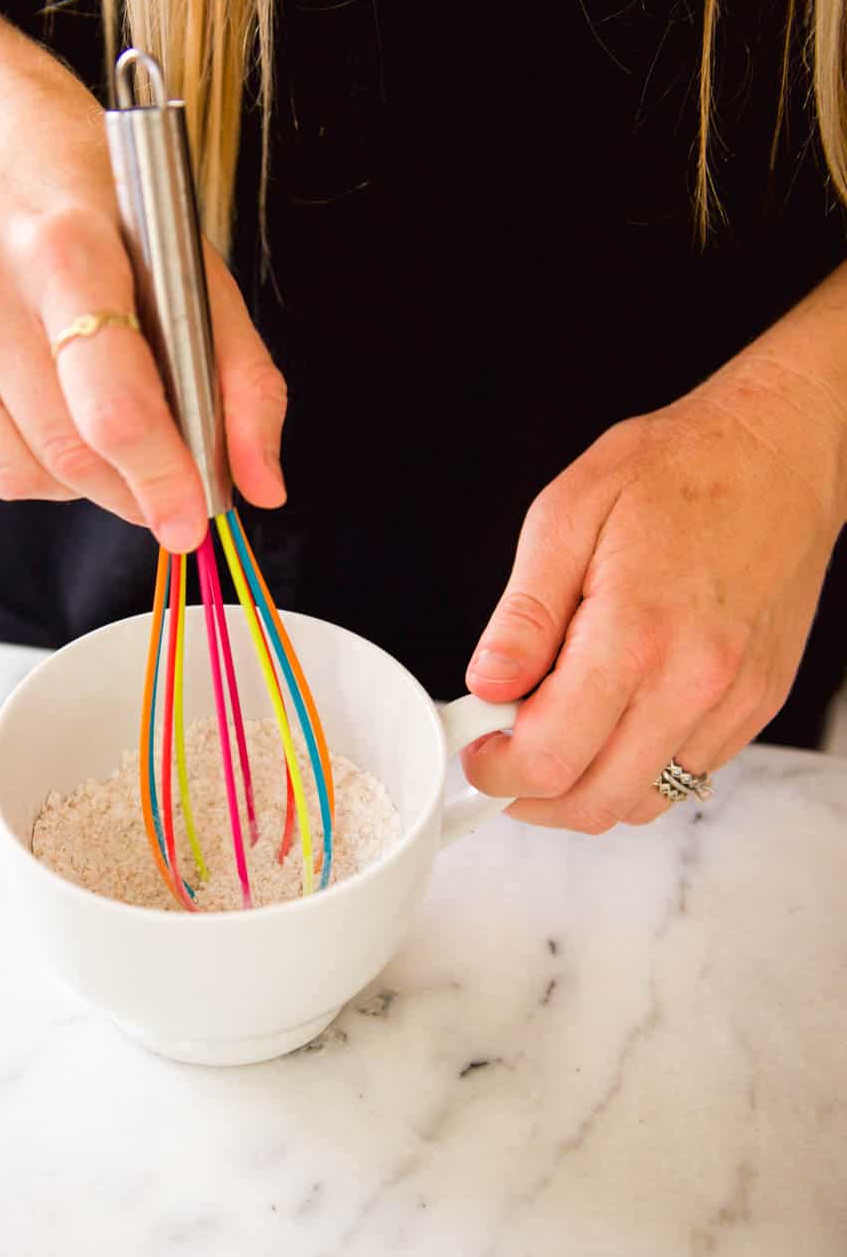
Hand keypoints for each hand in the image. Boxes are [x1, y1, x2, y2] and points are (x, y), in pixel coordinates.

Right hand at [0, 39, 285, 548]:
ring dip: (86, 486)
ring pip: (23, 471)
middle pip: (68, 450)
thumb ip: (243, 382)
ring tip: (113, 440)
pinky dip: (39, 468)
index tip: (191, 521)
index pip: (113, 404)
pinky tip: (60, 420)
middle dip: (132, 492)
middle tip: (170, 494)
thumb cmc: (112, 211)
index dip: (158, 477)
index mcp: (68, 248)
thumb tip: (263, 488)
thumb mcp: (196, 269)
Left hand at [462, 369, 845, 831]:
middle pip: (594, 803)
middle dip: (532, 796)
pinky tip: (616, 716)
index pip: (550, 758)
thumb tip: (487, 685)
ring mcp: (733, 701)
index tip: (478, 750)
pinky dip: (637, 767)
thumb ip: (523, 615)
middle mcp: (694, 681)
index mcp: (635, 634)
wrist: (778, 453)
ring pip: (642, 802)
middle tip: (504, 755)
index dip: (496, 771)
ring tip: (559, 731)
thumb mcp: (566, 516)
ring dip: (585, 788)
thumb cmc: (677, 470)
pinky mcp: (756, 705)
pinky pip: (686, 775)